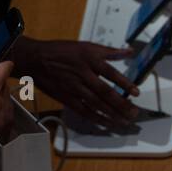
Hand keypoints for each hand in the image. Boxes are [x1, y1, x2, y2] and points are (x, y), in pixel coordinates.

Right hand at [15, 37, 139, 128]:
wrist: (35, 59)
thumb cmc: (63, 52)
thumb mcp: (86, 46)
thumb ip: (110, 51)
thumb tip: (130, 52)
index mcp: (88, 59)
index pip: (110, 72)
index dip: (124, 83)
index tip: (136, 92)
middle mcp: (82, 74)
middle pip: (104, 91)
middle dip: (121, 104)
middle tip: (134, 112)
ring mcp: (73, 87)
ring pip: (96, 103)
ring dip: (112, 114)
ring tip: (126, 121)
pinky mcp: (66, 98)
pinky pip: (84, 111)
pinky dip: (97, 119)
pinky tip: (108, 124)